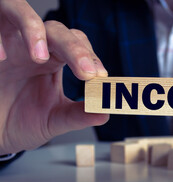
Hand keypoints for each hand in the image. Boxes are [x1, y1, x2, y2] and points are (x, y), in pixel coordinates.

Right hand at [0, 9, 108, 153]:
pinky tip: (2, 58)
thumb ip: (78, 115)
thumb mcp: (53, 120)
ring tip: (39, 56)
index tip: (100, 76)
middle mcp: (33, 46)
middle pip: (57, 29)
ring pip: (20, 11)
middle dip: (74, 48)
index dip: (90, 56)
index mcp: (55, 60)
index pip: (78, 45)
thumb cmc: (21, 121)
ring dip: (33, 28)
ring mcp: (8, 41)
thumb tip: (105, 113)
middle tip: (85, 72)